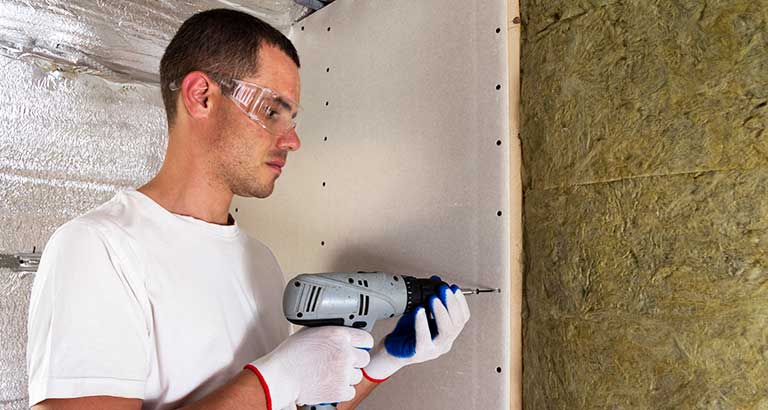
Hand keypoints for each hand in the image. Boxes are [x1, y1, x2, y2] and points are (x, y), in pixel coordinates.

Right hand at [247, 326, 372, 408]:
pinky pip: (351, 391)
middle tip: (339, 363)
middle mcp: (344, 352)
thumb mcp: (312, 332)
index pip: (366, 339)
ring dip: (347, 376)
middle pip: (364, 358)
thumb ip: (331, 332)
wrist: (281, 376)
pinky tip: (328, 383)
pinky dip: (341, 390)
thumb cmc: (291, 355)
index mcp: (338, 335)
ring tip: (329, 374)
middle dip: (354, 361)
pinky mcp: (340, 390)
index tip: (359, 348)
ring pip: (358, 376)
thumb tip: (343, 332)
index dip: (362, 344)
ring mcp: (344, 372)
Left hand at [363, 277, 470, 381]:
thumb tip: (436, 280)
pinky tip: (419, 311)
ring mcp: (434, 349)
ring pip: (446, 331)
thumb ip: (429, 298)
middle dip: (451, 303)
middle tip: (443, 289)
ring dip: (440, 312)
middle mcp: (444, 343)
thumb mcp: (420, 312)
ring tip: (433, 298)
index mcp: (447, 333)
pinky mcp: (420, 352)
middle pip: (457, 323)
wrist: (391, 350)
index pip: (463, 318)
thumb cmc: (406, 333)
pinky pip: (424, 337)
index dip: (461, 302)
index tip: (454, 288)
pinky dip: (422, 322)